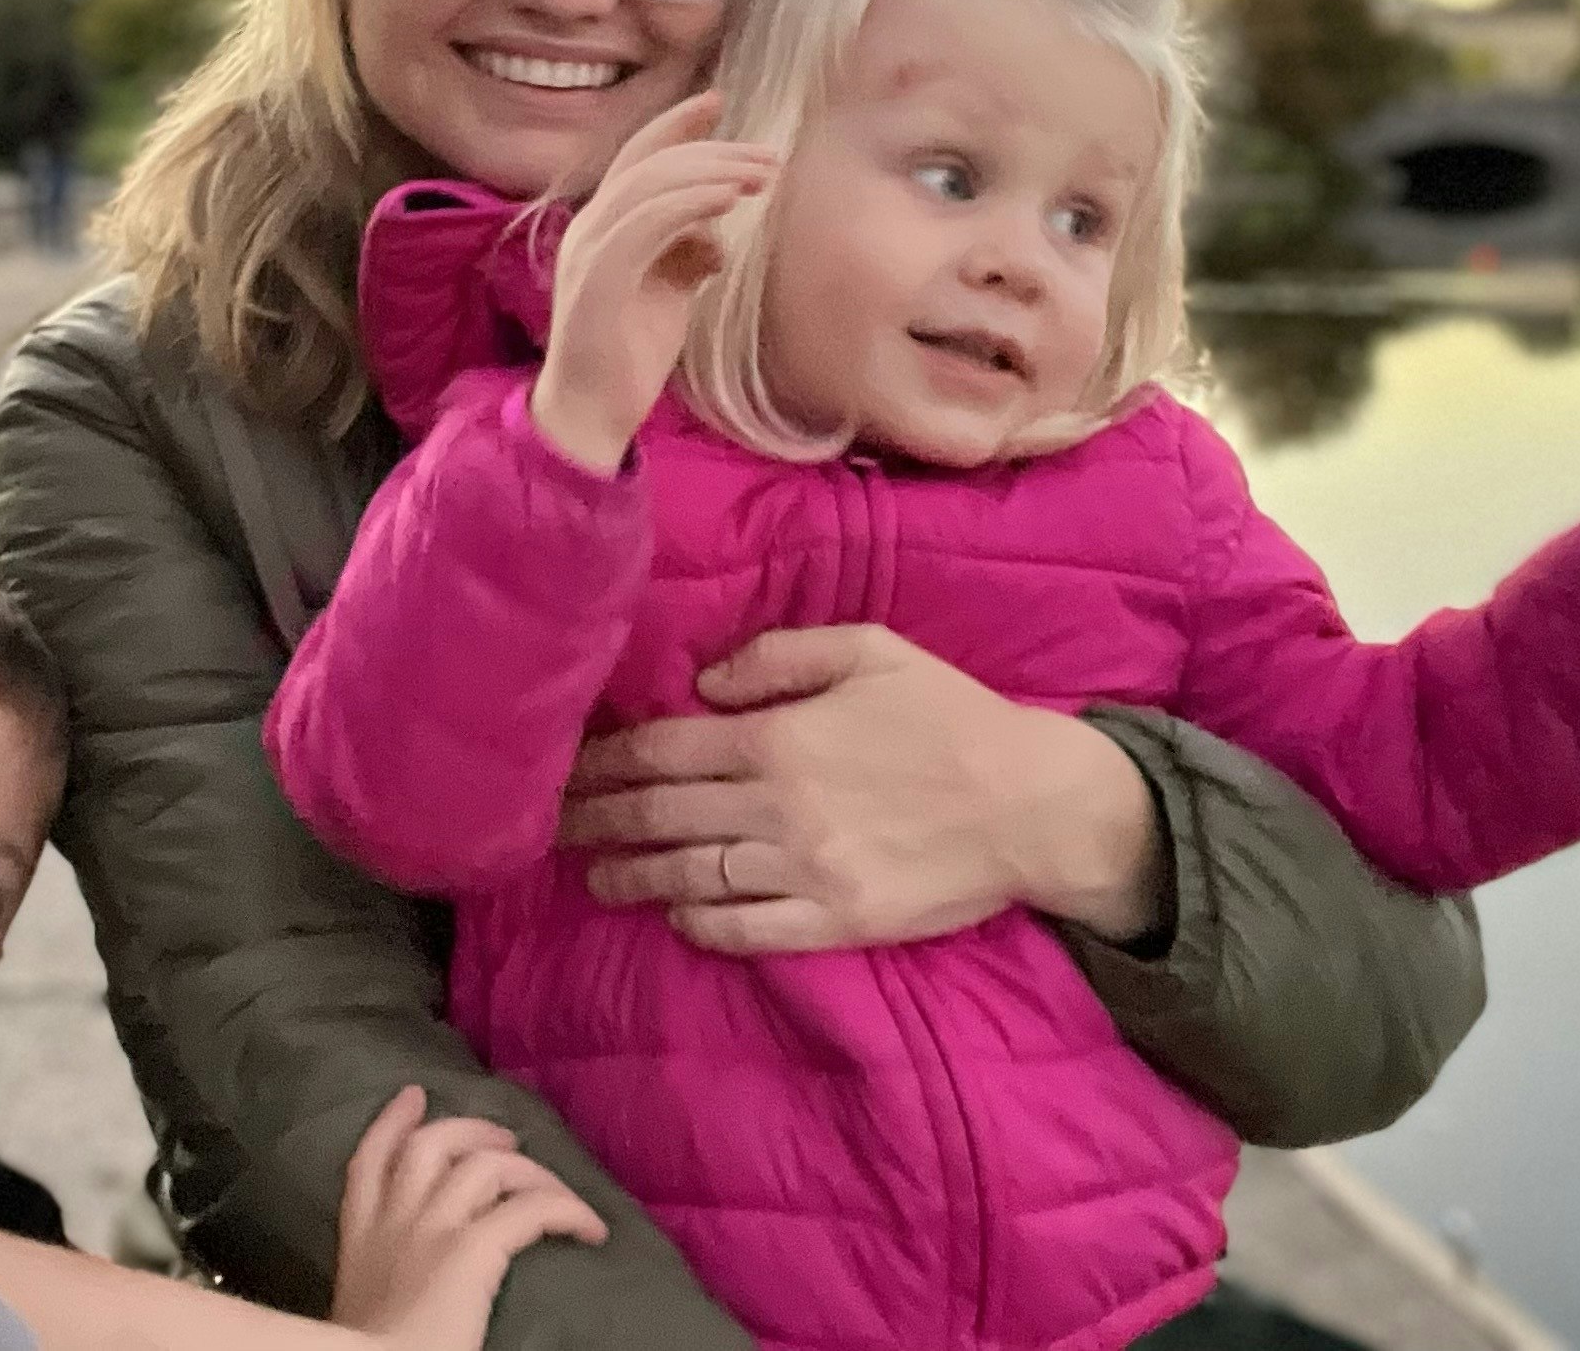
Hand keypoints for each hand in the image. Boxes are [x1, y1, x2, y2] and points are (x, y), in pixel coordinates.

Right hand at [329, 1086, 606, 1350]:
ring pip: (485, 1165)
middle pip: (428, 1145)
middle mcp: (393, 1223)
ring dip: (525, 1168)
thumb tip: (415, 1292)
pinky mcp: (470, 1248)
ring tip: (551, 1184)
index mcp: (360, 1242)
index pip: (367, 1162)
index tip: (413, 1096)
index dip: (392, 1123)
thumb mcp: (363, 1309)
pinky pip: (532, 1210)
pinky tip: (589, 1229)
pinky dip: (566, 1211)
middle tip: (500, 1136)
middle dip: (467, 1130)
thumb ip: (384, 1283)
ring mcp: (431, 1229)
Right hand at [529, 93, 774, 474]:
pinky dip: (688, 205)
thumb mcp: (666, 294)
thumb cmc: (628, 354)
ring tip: (760, 176)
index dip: (675, 125)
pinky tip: (728, 202)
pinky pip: (645, 224)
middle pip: (650, 163)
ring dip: (710, 172)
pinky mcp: (598, 279)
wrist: (591, 413)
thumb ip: (684, 255)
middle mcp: (589, 228)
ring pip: (649, 185)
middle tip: (769, 155)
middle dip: (713, 150)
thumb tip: (715, 239)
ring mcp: (589, 251)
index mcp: (602, 226)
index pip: (637, 157)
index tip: (718, 101)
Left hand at [558, 626, 1167, 951]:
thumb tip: (701, 684)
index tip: (560, 767)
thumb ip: (776, 655)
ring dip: (630, 877)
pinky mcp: (835, 921)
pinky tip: (674, 913)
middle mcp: (778, 807)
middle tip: (546, 828)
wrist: (1033, 805)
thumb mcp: (869, 650)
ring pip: (689, 876)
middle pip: (658, 817)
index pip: (660, 751)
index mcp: (778, 736)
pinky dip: (700, 922)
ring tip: (593, 875)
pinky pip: (746, 929)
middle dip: (594, 820)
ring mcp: (804, 872)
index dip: (601, 761)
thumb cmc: (950, 715)